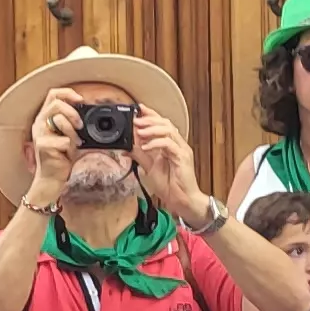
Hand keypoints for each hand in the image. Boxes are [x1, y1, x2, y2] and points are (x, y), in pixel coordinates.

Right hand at [22, 90, 84, 209]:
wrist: (51, 178)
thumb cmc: (60, 156)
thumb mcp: (68, 135)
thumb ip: (72, 122)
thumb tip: (86, 111)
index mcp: (45, 118)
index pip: (53, 94)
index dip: (68, 93)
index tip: (81, 100)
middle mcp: (39, 123)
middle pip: (56, 104)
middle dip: (72, 113)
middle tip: (80, 125)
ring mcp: (40, 134)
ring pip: (60, 120)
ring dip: (73, 133)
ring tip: (73, 144)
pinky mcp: (43, 146)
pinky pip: (65, 140)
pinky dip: (71, 148)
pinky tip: (67, 155)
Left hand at [133, 108, 206, 222]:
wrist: (182, 201)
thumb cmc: (171, 186)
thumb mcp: (150, 168)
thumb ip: (140, 156)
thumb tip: (126, 148)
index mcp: (171, 145)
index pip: (162, 124)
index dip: (151, 115)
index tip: (138, 109)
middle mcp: (178, 144)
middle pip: (166, 123)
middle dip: (149, 120)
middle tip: (135, 120)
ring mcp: (182, 150)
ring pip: (168, 130)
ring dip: (152, 129)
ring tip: (139, 132)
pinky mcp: (183, 158)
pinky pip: (169, 145)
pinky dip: (156, 143)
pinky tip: (146, 147)